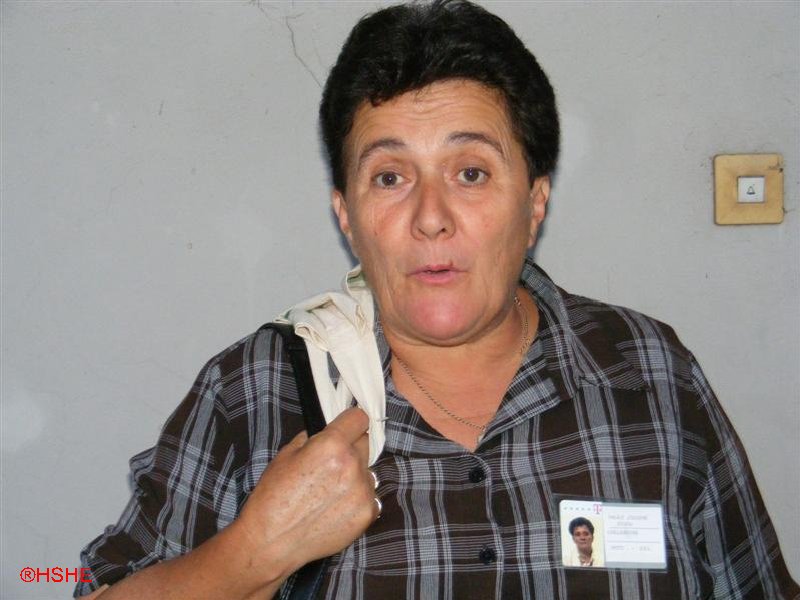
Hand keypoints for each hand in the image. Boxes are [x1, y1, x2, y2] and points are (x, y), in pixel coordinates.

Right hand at [237, 407, 378, 577]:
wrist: (271, 541)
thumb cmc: (273, 497)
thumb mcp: (285, 455)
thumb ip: (312, 438)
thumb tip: (327, 432)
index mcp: (331, 445)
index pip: (359, 418)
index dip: (350, 422)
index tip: (346, 428)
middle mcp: (352, 465)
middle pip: (365, 443)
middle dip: (350, 448)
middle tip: (331, 463)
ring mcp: (362, 491)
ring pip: (368, 471)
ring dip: (355, 475)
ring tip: (330, 490)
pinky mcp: (367, 514)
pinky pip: (370, 496)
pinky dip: (357, 499)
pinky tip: (336, 507)